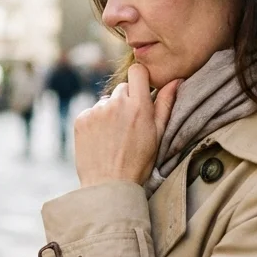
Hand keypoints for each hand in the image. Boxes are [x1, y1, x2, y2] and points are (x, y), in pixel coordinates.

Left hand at [73, 64, 178, 186]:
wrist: (109, 185)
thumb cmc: (138, 162)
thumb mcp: (158, 134)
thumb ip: (165, 104)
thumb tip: (175, 80)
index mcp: (139, 105)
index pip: (137, 70)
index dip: (140, 79)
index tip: (141, 90)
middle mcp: (116, 103)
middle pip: (122, 89)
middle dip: (126, 101)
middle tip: (128, 126)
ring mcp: (96, 111)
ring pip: (105, 102)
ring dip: (110, 113)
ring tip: (114, 137)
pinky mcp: (81, 119)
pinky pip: (91, 112)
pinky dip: (95, 122)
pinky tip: (101, 140)